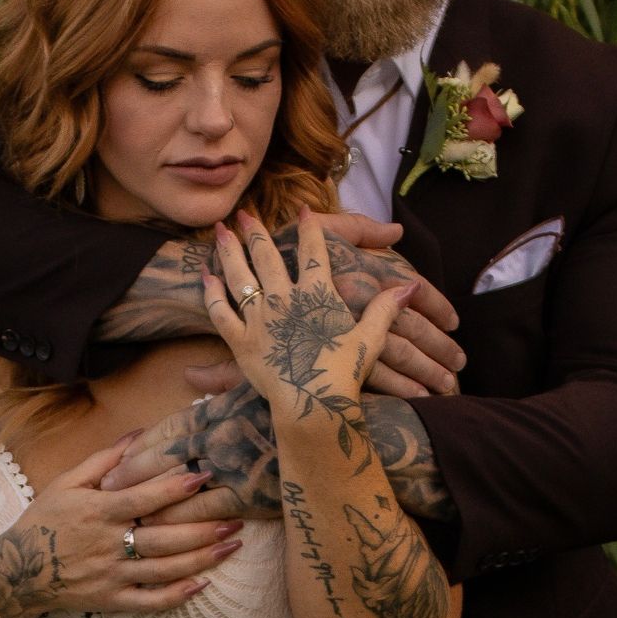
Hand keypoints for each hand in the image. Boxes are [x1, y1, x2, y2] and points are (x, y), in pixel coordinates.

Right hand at [0, 441, 238, 617]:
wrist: (16, 572)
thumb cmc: (44, 521)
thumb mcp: (66, 483)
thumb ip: (104, 461)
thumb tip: (138, 434)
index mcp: (97, 513)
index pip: (141, 499)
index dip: (173, 488)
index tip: (204, 476)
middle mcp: (106, 546)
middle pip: (163, 538)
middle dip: (202, 529)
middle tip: (236, 518)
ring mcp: (110, 576)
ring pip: (164, 570)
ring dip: (201, 559)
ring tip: (232, 546)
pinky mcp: (111, 600)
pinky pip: (149, 602)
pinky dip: (177, 595)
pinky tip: (203, 584)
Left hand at [101, 380, 283, 519]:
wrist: (340, 430)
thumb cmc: (301, 398)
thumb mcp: (259, 375)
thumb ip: (220, 376)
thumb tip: (188, 375)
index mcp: (218, 408)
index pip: (167, 428)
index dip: (139, 445)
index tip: (116, 458)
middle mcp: (219, 438)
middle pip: (162, 459)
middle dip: (130, 475)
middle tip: (105, 489)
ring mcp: (231, 468)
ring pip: (177, 487)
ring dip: (148, 501)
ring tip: (125, 515)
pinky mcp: (249, 495)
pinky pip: (204, 511)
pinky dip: (181, 520)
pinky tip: (161, 531)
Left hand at [180, 214, 461, 402]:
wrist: (313, 406)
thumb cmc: (344, 374)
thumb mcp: (369, 339)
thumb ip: (385, 308)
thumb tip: (410, 286)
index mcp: (316, 293)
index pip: (313, 250)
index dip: (309, 228)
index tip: (303, 211)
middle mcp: (284, 298)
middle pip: (267, 256)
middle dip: (255, 231)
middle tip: (243, 214)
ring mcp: (259, 318)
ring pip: (239, 276)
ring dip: (229, 250)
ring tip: (221, 231)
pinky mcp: (241, 341)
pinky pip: (221, 312)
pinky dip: (212, 293)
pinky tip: (206, 277)